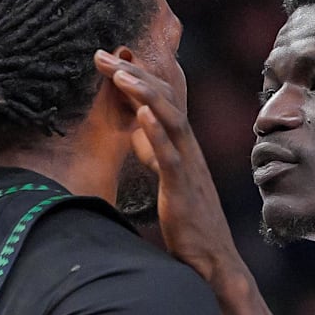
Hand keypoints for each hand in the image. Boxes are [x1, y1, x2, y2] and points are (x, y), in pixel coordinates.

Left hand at [93, 49, 238, 285]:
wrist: (212, 260)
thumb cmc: (189, 223)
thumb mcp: (169, 177)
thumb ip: (157, 152)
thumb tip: (140, 131)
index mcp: (183, 146)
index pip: (161, 100)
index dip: (136, 77)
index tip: (108, 60)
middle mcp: (189, 149)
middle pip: (165, 100)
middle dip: (134, 74)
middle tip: (102, 55)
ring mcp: (188, 166)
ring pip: (169, 119)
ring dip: (144, 93)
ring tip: (120, 73)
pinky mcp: (183, 188)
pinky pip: (170, 155)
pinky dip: (156, 131)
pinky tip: (143, 113)